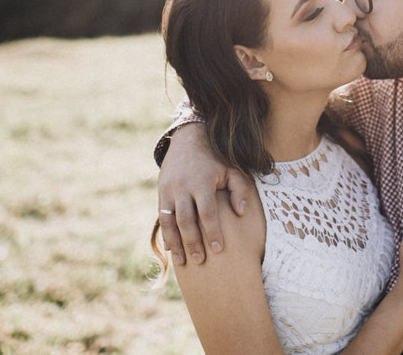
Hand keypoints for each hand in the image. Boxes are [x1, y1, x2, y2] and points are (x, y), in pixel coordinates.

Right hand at [157, 123, 254, 264]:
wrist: (189, 139)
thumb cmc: (216, 159)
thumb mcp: (231, 169)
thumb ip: (239, 190)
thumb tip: (241, 213)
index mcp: (202, 182)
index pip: (207, 212)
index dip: (213, 232)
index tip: (219, 250)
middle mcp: (183, 187)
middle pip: (186, 220)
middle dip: (193, 243)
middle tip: (200, 261)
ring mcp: (169, 190)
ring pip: (170, 221)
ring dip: (176, 243)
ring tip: (183, 262)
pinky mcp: (161, 192)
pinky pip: (161, 216)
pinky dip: (165, 233)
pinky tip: (171, 248)